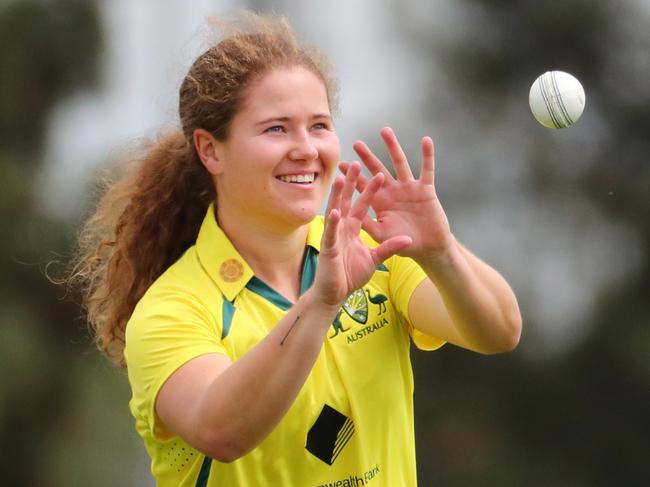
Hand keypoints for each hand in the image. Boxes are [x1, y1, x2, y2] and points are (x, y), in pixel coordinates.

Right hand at [313, 161, 411, 306]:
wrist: (335, 293)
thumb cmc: (350, 275)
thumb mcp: (375, 259)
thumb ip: (389, 248)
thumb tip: (407, 239)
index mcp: (352, 229)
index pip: (362, 205)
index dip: (370, 191)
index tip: (378, 174)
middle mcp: (342, 228)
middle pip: (347, 201)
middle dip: (352, 183)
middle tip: (357, 163)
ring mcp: (334, 236)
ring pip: (335, 211)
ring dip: (338, 195)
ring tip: (340, 178)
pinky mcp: (328, 248)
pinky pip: (331, 233)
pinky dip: (332, 223)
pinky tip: (334, 211)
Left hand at [340, 127, 452, 262]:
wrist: (429, 248)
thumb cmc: (404, 244)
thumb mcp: (381, 235)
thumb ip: (368, 226)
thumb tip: (350, 216)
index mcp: (380, 202)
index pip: (363, 186)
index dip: (353, 177)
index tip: (341, 165)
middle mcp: (392, 191)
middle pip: (378, 169)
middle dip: (367, 157)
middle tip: (357, 144)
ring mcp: (409, 188)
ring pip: (400, 163)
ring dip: (392, 147)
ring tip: (385, 131)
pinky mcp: (426, 189)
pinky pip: (427, 169)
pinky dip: (427, 155)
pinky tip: (426, 141)